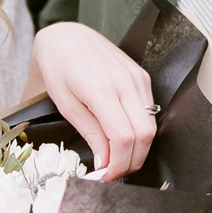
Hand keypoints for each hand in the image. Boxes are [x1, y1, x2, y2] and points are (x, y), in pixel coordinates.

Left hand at [28, 22, 156, 180]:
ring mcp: (138, 78)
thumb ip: (90, 133)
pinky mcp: (142, 76)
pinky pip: (150, 111)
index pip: (124, 138)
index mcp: (102, 90)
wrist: (67, 37)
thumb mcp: (66, 105)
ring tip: (118, 156)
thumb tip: (105, 162)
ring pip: (151, 125)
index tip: (106, 175)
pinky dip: (140, 130)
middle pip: (145, 135)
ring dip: (139, 148)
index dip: (119, 164)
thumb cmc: (59, 68)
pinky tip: (123, 135)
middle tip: (113, 171)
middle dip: (133, 161)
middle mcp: (126, 83)